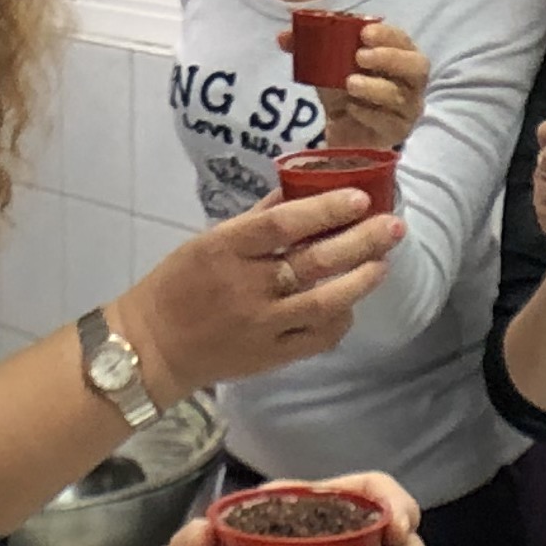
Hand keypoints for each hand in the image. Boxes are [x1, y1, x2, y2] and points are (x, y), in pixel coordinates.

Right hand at [124, 198, 397, 392]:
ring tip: (382, 263)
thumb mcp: (207, 242)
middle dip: (361, 241)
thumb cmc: (178, 285)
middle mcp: (247, 287)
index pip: (283, 225)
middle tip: (393, 226)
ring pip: (325, 302)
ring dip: (361, 281)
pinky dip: (340, 318)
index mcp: (225, 250)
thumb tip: (301, 190)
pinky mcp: (271, 355)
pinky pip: (318, 337)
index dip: (325, 210)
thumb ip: (255, 220)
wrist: (153, 347)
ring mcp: (262, 324)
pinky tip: (351, 303)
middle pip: (315, 262)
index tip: (359, 198)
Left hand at [314, 20, 427, 152]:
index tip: (364, 32)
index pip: (403, 40)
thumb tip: (282, 37)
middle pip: (418, 66)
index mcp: (399, 56)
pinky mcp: (397, 133)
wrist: (340, 131)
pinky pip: (389, 123)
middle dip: (390, 58)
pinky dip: (369, 114)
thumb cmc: (343, 90)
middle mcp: (411, 82)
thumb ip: (307, 47)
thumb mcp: (326, 66)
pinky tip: (352, 109)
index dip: (388, 35)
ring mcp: (407, 109)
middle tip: (360, 56)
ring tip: (350, 83)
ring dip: (374, 87)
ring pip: (402, 96)